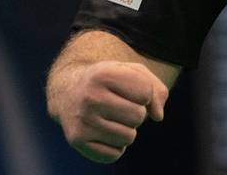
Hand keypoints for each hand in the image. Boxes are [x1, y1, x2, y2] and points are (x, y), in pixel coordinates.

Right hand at [50, 61, 168, 162]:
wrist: (68, 90)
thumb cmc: (108, 80)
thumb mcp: (132, 72)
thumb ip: (155, 88)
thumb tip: (158, 116)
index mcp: (104, 74)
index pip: (146, 93)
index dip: (143, 93)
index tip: (128, 89)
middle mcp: (90, 97)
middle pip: (138, 116)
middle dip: (135, 112)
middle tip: (118, 105)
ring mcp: (82, 121)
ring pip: (128, 137)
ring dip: (126, 130)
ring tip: (111, 118)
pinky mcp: (77, 140)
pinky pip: (114, 155)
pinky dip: (115, 147)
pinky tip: (103, 132)